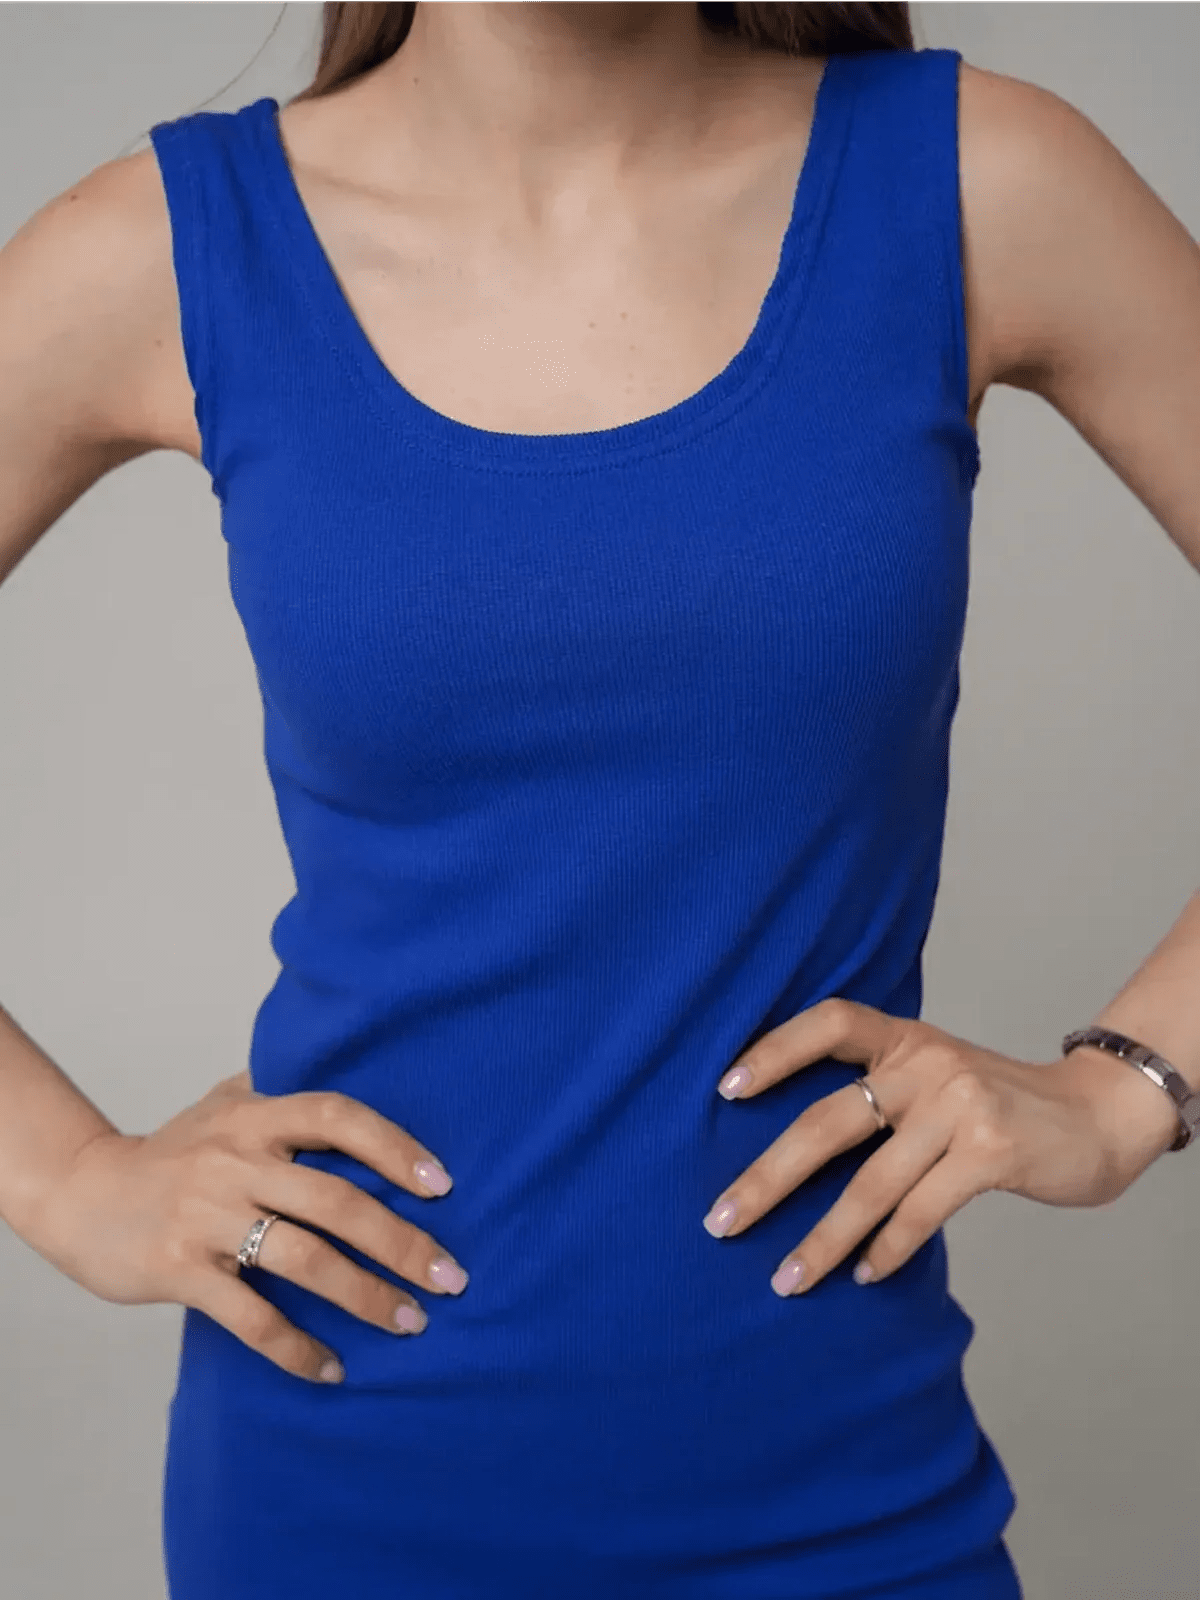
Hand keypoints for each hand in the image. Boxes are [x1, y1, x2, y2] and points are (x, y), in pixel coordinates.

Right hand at [33, 1068, 467, 1383]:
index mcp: (254, 1117)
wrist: (81, 1192)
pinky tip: (331, 1369)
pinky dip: (296, 1348)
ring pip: (304, 1259)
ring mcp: (207, 1217)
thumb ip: (282, 1092)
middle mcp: (235, 1162)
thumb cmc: (169, 1152)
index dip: (394, 1146)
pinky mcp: (180, 1270)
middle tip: (451, 1277)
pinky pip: (250, 1317)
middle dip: (402, 1241)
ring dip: (365, 1296)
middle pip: (336, 1199)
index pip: (337, 1117)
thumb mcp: (222, 1104)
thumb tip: (357, 1075)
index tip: (442, 1184)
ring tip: (411, 1323)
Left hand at [702, 998, 1180, 1295]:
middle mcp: (925, 1063)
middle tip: (722, 1221)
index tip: (724, 1090)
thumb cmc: (997, 1104)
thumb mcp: (936, 1076)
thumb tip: (787, 1153)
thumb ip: (880, 1094)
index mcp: (904, 1038)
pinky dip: (887, 1249)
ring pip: (870, 1184)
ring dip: (822, 1239)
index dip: (774, 1051)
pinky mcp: (990, 1152)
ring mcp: (959, 1106)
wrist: (1095, 1116)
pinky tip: (864, 1274)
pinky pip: (919, 1211)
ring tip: (786, 1278)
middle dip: (767, 1178)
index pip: (828, 1024)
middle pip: (827, 1122)